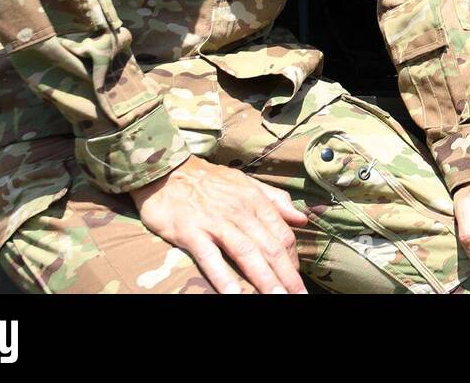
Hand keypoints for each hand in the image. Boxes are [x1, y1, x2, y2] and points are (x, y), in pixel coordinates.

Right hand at [131, 155, 309, 293]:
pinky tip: (234, 295)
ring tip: (277, 298)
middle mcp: (240, 212)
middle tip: (300, 297)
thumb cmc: (210, 180)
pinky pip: (210, 258)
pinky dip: (223, 277)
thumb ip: (275, 200)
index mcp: (256, 200)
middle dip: (287, 276)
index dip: (293, 260)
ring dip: (264, 280)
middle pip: (270, 248)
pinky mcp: (191, 232)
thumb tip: (301, 218)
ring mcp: (215, 222)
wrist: (167, 171)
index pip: (283, 234)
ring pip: (246, 254)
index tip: (297, 279)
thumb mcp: (247, 183)